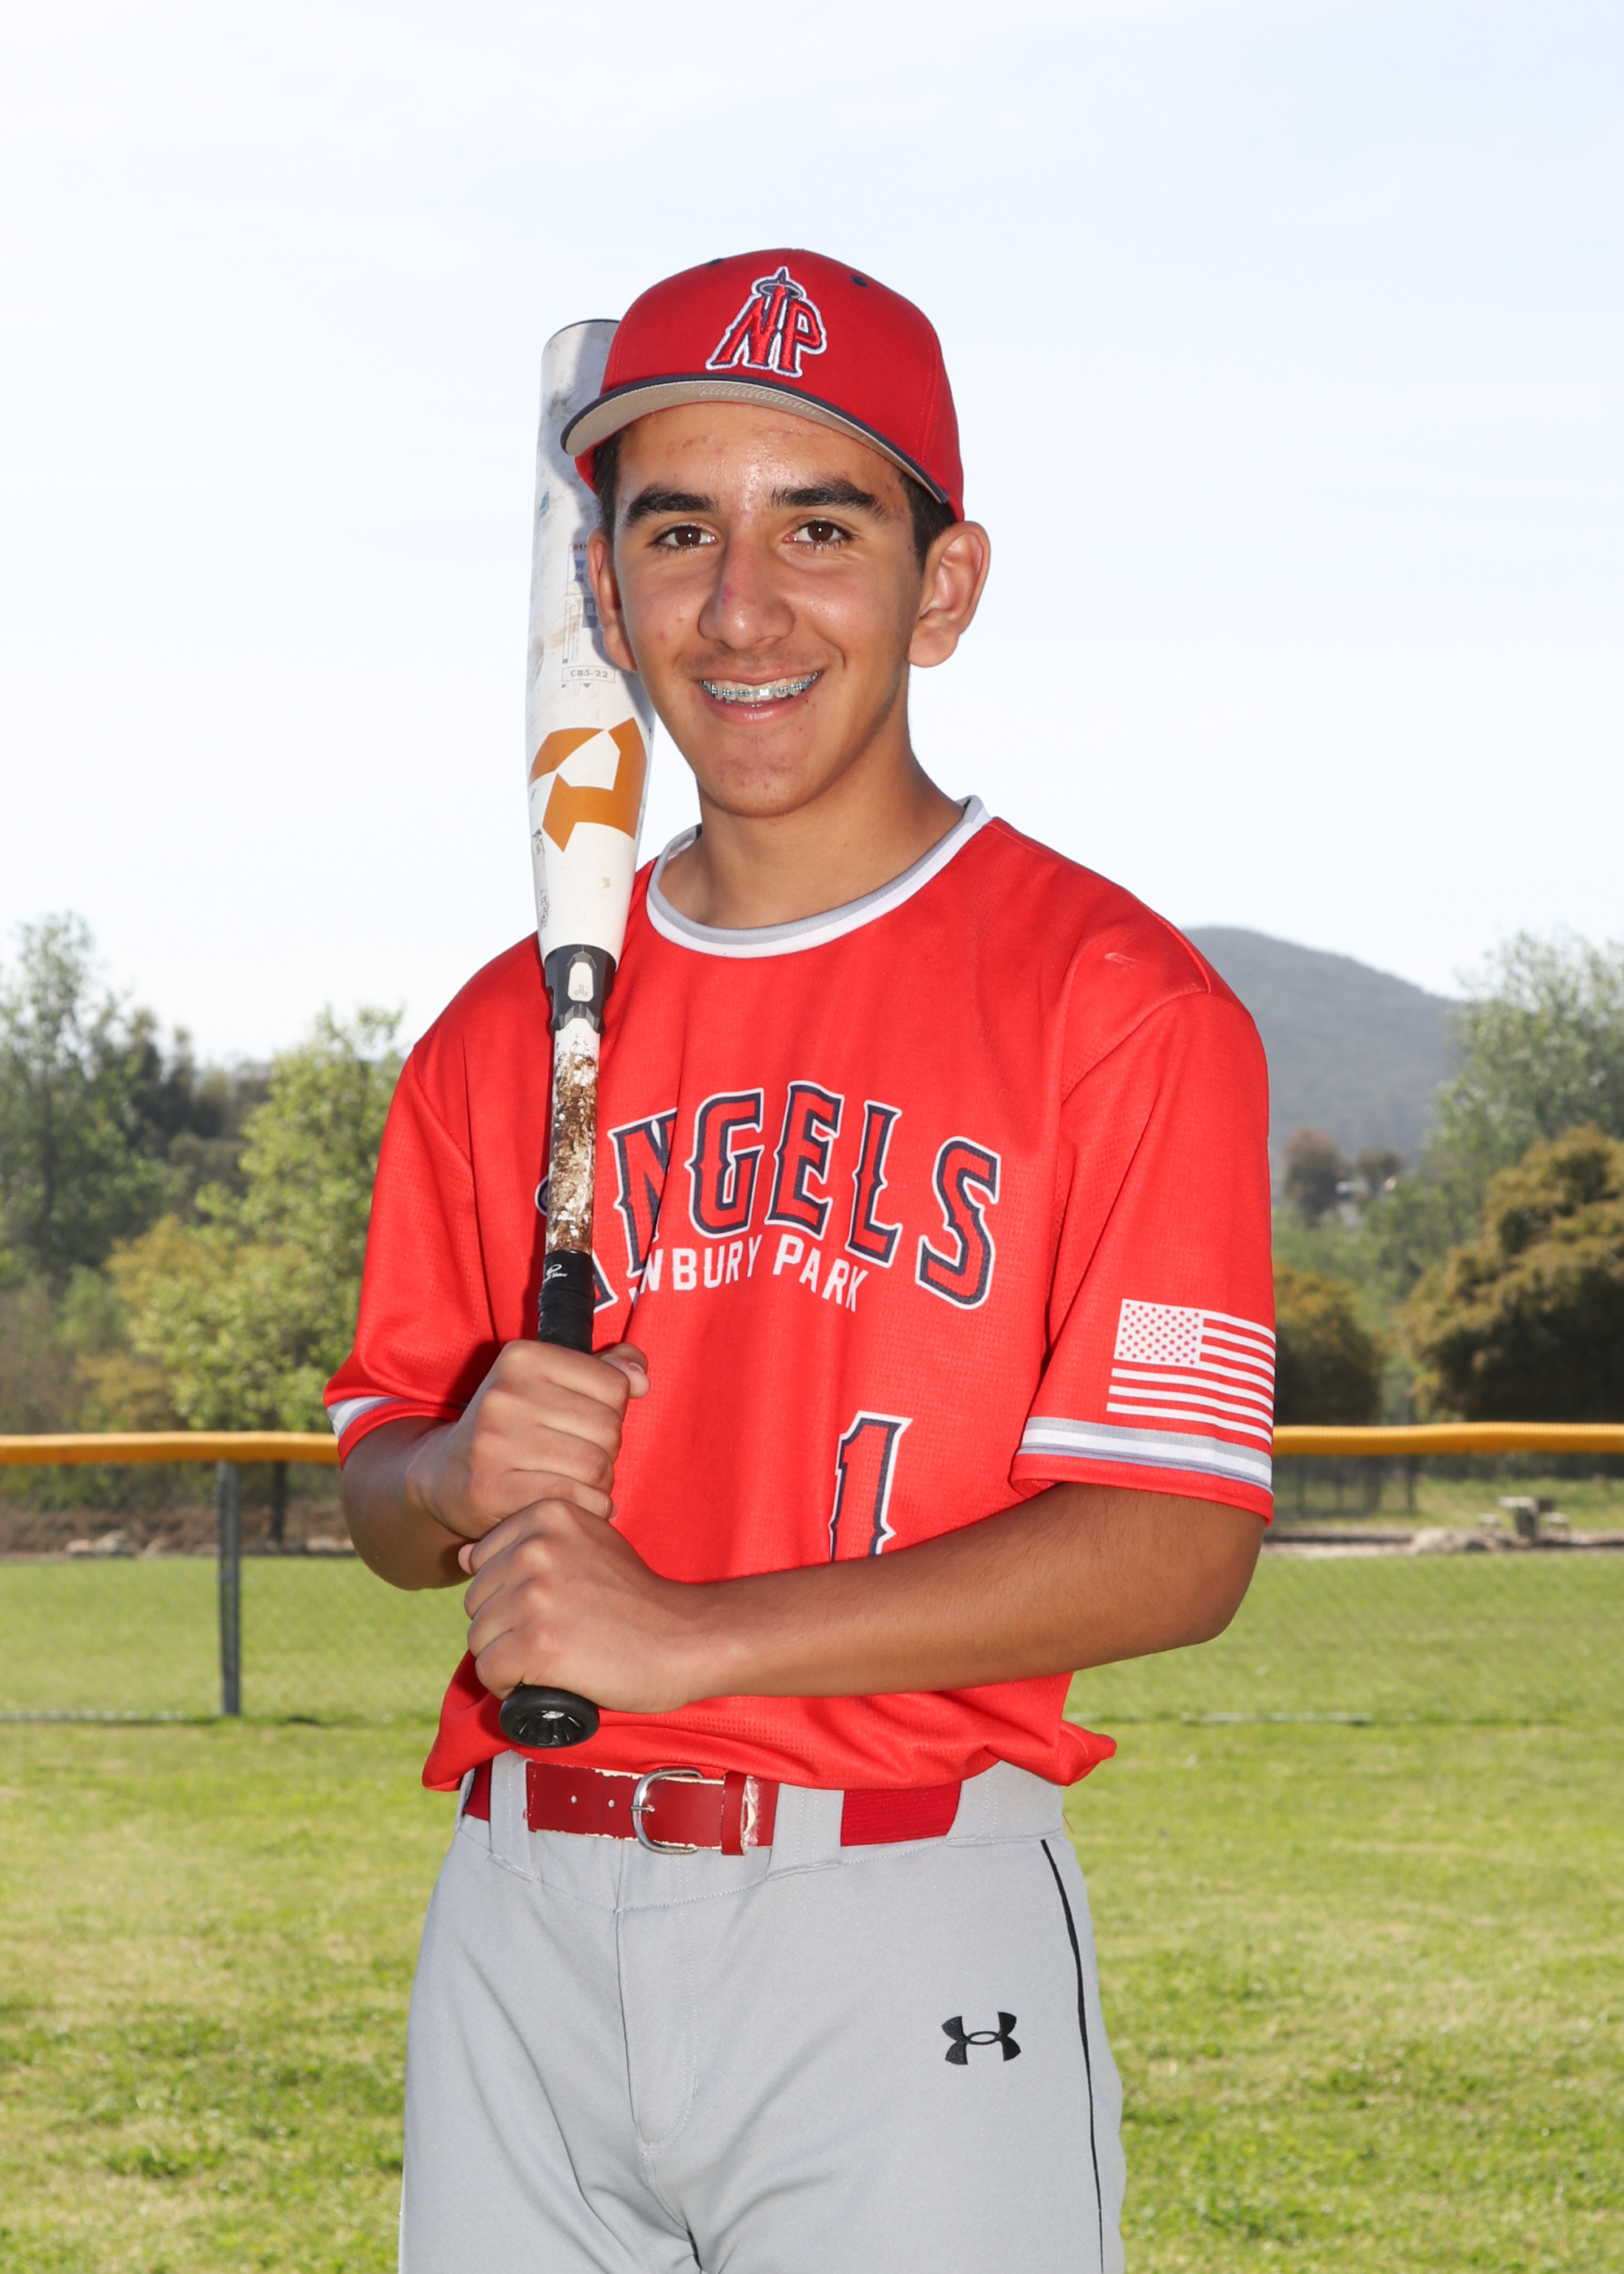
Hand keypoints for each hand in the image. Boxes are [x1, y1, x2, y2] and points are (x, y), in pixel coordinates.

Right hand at [404, 1339, 648, 1547]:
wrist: (446, 1476)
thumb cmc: (515, 1426)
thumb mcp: (551, 1384)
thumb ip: (604, 1371)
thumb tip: (640, 1379)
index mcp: (522, 1357)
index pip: (613, 1385)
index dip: (614, 1411)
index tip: (589, 1423)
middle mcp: (505, 1394)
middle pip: (608, 1428)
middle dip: (608, 1450)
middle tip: (585, 1459)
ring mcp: (495, 1441)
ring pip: (596, 1466)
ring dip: (601, 1483)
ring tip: (582, 1482)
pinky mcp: (493, 1488)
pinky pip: (575, 1499)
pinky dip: (590, 1508)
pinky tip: (578, 1504)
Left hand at [459, 1496, 707, 1713]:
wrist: (686, 1638)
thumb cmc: (636, 1600)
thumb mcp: (589, 1545)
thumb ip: (532, 1543)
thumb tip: (464, 1555)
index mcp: (547, 1515)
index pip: (483, 1562)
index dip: (511, 1594)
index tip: (555, 1605)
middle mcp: (535, 1547)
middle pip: (477, 1601)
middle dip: (506, 1626)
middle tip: (558, 1634)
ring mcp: (534, 1594)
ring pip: (479, 1639)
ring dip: (508, 1658)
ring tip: (556, 1656)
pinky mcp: (536, 1642)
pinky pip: (490, 1672)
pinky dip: (510, 1686)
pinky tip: (546, 1679)